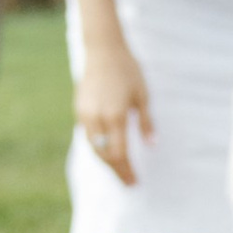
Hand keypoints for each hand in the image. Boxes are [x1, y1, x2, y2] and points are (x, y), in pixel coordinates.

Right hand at [75, 35, 152, 184]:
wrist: (103, 50)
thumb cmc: (127, 70)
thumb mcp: (143, 96)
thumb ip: (146, 123)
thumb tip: (152, 145)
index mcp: (116, 116)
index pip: (120, 153)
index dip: (126, 170)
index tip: (135, 182)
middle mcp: (97, 118)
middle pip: (104, 154)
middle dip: (116, 170)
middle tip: (128, 182)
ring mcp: (85, 114)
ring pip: (93, 147)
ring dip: (106, 161)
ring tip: (119, 170)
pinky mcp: (79, 108)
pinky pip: (88, 135)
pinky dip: (97, 147)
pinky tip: (107, 151)